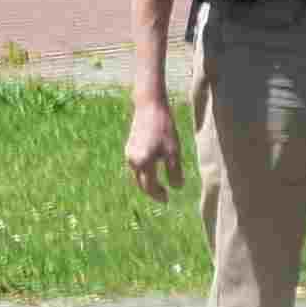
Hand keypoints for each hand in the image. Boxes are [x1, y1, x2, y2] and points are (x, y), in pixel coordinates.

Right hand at [124, 88, 184, 203]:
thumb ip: (175, 172)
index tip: (167, 199)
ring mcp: (129, 154)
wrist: (150, 107)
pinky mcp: (129, 147)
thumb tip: (177, 188)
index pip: (150, 187)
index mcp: (143, 163)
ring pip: (138, 175)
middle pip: (141, 183)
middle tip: (164, 197)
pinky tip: (153, 171)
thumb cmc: (164, 128)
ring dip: (147, 182)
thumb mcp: (174, 151)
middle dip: (152, 191)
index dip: (159, 195)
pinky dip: (144, 172)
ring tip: (159, 186)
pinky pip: (136, 166)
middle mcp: (132, 160)